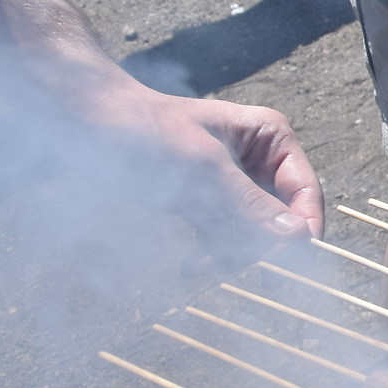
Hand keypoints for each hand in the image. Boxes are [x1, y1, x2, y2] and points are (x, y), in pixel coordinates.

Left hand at [65, 73, 323, 261]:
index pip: (304, 189)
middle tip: (224, 262)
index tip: (292, 258)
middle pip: (280, 217)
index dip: (303, 226)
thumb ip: (248, 204)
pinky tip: (190, 264)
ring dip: (230, 253)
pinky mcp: (207, 203)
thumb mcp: (200, 165)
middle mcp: (258, 162)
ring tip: (198, 263)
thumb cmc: (143, 128)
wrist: (83, 123)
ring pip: (253, 234)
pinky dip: (213, 253)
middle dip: (257, 244)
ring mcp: (232, 185)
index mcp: (269, 138)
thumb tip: (297, 238)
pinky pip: (225, 237)